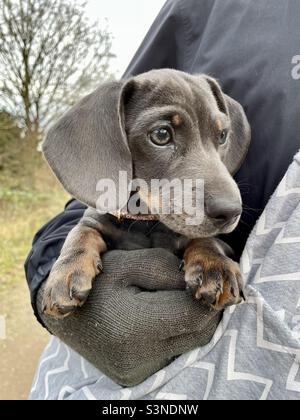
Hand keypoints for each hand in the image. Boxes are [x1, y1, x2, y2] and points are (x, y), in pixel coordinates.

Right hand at [37, 248, 220, 386]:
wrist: (66, 316)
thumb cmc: (94, 283)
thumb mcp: (125, 263)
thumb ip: (165, 268)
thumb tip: (196, 283)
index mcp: (131, 325)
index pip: (193, 314)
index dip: (204, 294)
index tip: (199, 277)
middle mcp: (137, 356)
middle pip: (199, 332)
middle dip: (202, 307)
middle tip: (191, 286)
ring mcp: (138, 371)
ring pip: (190, 344)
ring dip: (191, 320)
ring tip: (174, 299)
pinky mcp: (138, 375)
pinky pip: (174, 352)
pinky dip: (176, 333)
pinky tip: (162, 317)